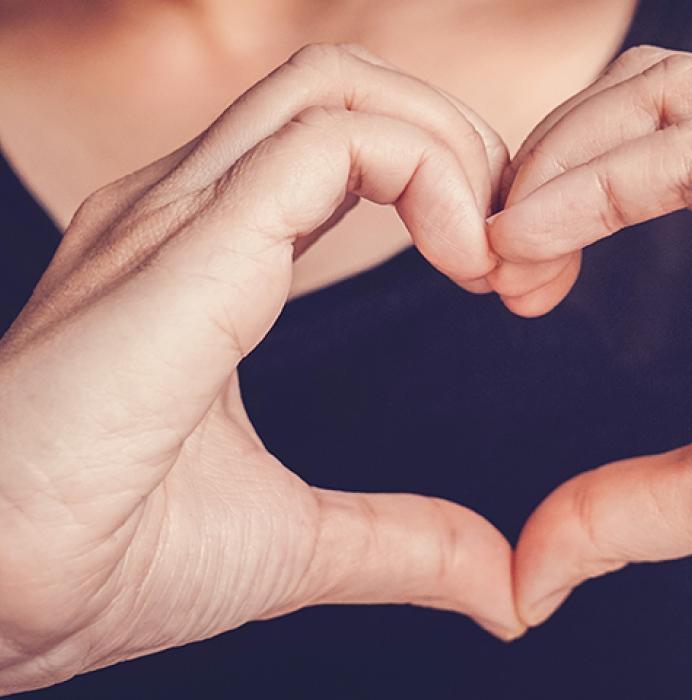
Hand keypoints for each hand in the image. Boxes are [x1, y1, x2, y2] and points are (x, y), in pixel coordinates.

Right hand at [0, 44, 519, 692]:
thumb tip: (501, 583)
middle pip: (352, 87)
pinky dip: (427, 177)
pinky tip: (466, 263)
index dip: (452, 187)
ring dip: (456, 154)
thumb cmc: (102, 562)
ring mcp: (174, 215)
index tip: (514, 286)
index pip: (346, 141)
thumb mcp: (296, 543)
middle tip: (524, 261)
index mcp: (205, 253)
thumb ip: (404, 544)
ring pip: (342, 88)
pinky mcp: (184, 246)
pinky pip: (328, 143)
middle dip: (468, 149)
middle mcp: (185, 211)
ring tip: (497, 261)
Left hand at [497, 47, 691, 625]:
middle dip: (549, 158)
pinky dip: (600, 184)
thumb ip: (629, 503)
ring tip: (504, 257)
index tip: (509, 284)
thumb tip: (531, 569)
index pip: (657, 137)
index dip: (564, 192)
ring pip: (667, 93)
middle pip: (649, 89)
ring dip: (560, 162)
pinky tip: (539, 247)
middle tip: (492, 261)